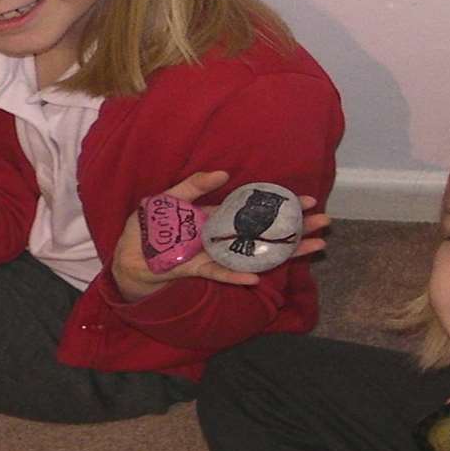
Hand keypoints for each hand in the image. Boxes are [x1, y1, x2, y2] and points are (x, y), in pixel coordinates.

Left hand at [111, 171, 328, 300]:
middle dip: (295, 228)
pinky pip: (220, 272)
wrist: (125, 257)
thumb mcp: (166, 198)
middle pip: (264, 232)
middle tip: (325, 222)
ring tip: (314, 246)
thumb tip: (224, 173)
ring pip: (254, 253)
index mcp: (216, 217)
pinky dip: (236, 275)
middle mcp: (221, 237)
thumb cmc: (145, 229)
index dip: (279, 205)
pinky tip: (257, 277)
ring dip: (282, 251)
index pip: (255, 209)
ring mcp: (213, 254)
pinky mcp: (197, 270)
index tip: (306, 199)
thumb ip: (193, 186)